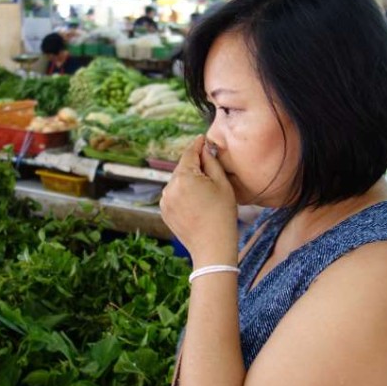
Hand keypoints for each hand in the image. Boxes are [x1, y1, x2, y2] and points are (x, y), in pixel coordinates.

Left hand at [160, 136, 238, 265]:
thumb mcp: (222, 184)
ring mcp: (164, 200)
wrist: (212, 247)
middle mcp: (169, 186)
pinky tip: (196, 202)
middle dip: (194, 164)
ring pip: (178, 181)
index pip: (190, 153)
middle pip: (182, 167)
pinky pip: (174, 195)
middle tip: (209, 164)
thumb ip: (211, 162)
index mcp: (184, 177)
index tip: (202, 138)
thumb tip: (204, 149)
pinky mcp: (164, 211)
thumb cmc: (222, 215)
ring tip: (205, 190)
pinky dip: (183, 193)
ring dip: (188, 180)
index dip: (197, 145)